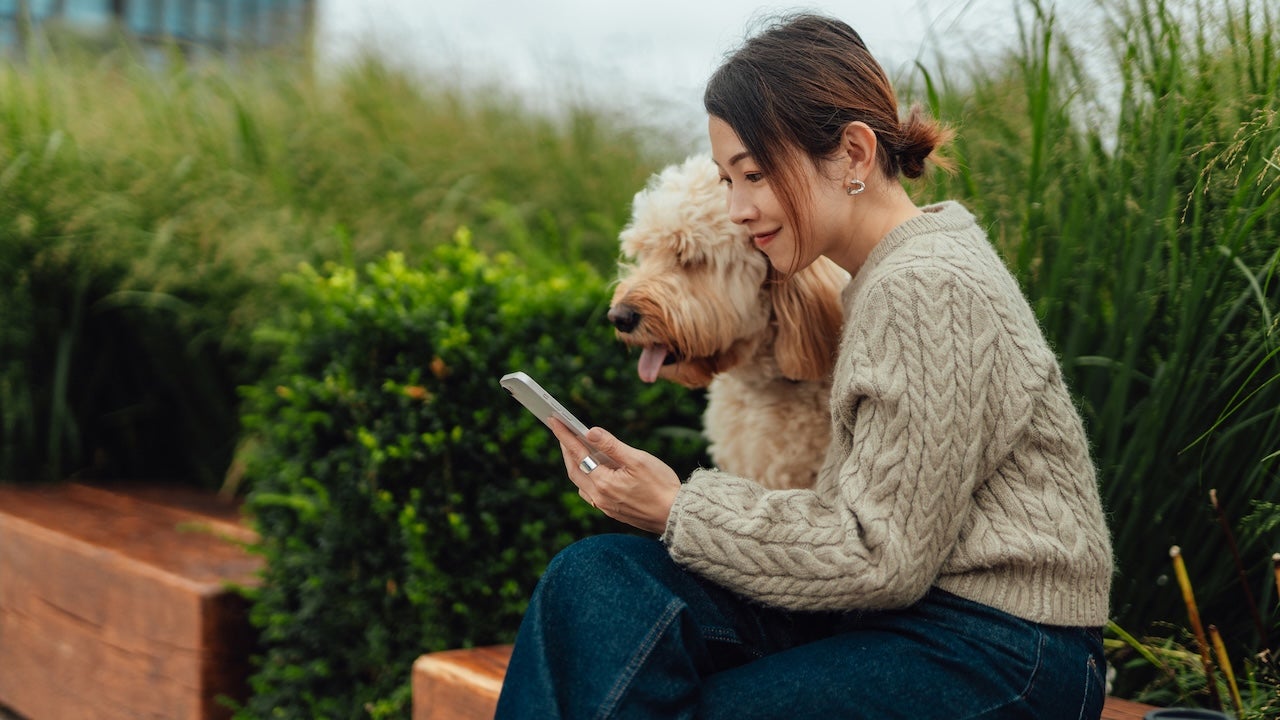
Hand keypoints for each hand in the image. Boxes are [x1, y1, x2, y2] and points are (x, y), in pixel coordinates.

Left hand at [549, 418, 680, 534]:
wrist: (676, 516)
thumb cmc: (661, 486)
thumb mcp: (638, 460)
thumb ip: (612, 446)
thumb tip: (590, 432)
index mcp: (603, 482)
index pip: (577, 453)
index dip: (564, 435)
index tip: (554, 420)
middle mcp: (599, 497)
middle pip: (574, 469)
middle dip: (566, 449)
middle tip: (561, 431)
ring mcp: (605, 506)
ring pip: (581, 482)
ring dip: (575, 464)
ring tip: (574, 448)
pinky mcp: (612, 511)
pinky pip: (590, 493)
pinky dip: (586, 477)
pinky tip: (593, 470)